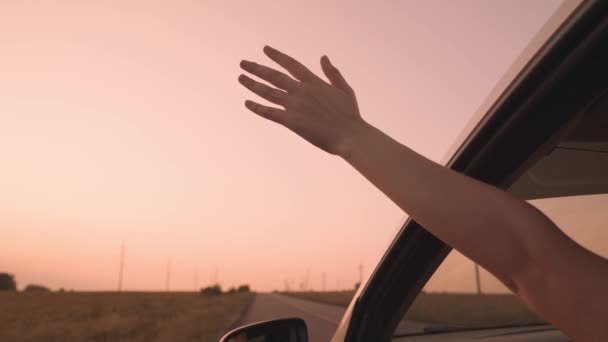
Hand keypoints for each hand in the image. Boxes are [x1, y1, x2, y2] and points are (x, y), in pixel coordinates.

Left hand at [238, 45, 363, 155]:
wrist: (350, 135)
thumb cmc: (350, 114)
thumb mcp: (344, 89)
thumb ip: (332, 73)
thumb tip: (324, 57)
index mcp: (314, 82)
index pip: (291, 64)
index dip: (277, 56)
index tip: (265, 49)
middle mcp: (301, 90)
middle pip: (274, 76)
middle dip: (257, 68)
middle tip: (243, 63)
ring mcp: (295, 105)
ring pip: (268, 92)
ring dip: (252, 84)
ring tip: (240, 78)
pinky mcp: (291, 121)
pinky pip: (269, 113)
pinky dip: (257, 107)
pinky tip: (247, 103)